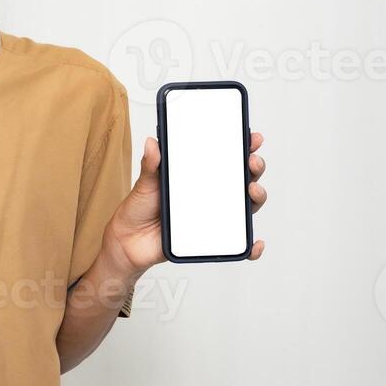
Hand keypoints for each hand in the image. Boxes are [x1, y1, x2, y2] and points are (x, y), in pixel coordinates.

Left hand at [104, 131, 269, 275]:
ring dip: (257, 197)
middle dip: (254, 167)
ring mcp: (213, 216)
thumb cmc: (139, 208)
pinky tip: (255, 243)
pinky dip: (251, 246)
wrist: (128, 241)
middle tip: (251, 162)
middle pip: (243, 178)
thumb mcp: (145, 183)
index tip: (251, 138)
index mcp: (197, 176)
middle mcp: (210, 194)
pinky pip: (237, 244)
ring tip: (253, 191)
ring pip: (245, 207)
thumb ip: (151, 165)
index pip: (226, 158)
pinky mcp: (211, 239)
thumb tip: (152, 143)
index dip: (243, 146)